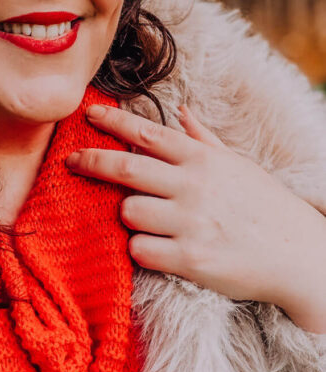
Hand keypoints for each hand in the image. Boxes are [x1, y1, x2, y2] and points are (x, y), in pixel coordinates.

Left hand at [66, 103, 325, 312]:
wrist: (300, 256)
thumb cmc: (266, 207)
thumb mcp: (237, 165)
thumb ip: (203, 139)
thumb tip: (182, 111)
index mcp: (202, 159)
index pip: (146, 132)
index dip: (112, 121)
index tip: (86, 112)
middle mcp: (194, 186)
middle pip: (124, 168)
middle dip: (91, 162)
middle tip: (71, 161)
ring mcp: (192, 223)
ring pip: (128, 212)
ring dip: (128, 216)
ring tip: (148, 221)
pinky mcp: (191, 260)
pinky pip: (140, 250)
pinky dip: (141, 250)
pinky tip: (157, 249)